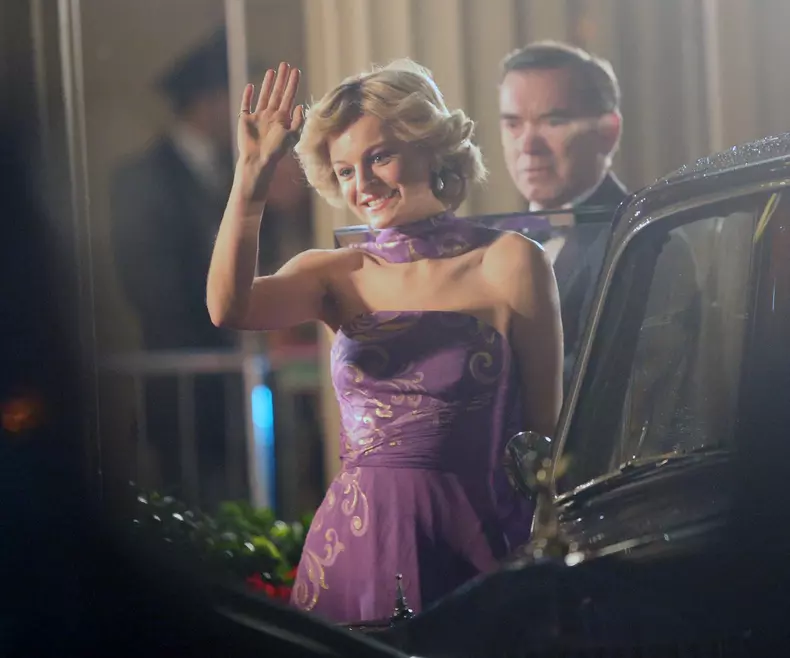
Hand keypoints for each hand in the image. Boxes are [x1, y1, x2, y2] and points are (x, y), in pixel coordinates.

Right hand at [237, 62, 303, 190]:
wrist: (259, 159)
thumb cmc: (276, 150)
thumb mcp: (292, 136)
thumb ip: (297, 121)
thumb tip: (299, 106)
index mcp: (283, 119)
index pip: (289, 96)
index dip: (293, 84)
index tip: (296, 71)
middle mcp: (271, 115)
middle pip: (278, 93)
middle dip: (282, 79)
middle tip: (285, 64)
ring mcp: (258, 117)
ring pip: (264, 95)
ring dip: (268, 83)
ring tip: (272, 71)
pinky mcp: (246, 119)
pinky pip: (246, 104)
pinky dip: (247, 96)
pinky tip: (250, 86)